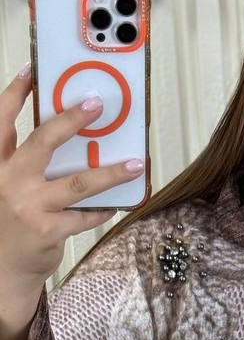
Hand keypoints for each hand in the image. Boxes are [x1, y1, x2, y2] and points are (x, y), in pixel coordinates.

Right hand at [0, 63, 144, 286]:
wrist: (3, 269)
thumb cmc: (10, 222)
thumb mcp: (8, 185)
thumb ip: (26, 162)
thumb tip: (66, 135)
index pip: (1, 122)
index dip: (15, 94)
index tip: (32, 70)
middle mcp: (9, 181)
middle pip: (42, 142)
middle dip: (70, 120)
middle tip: (95, 104)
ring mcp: (29, 206)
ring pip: (77, 183)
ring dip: (110, 173)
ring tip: (134, 164)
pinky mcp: (48, 230)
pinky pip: (84, 214)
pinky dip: (102, 209)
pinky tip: (114, 204)